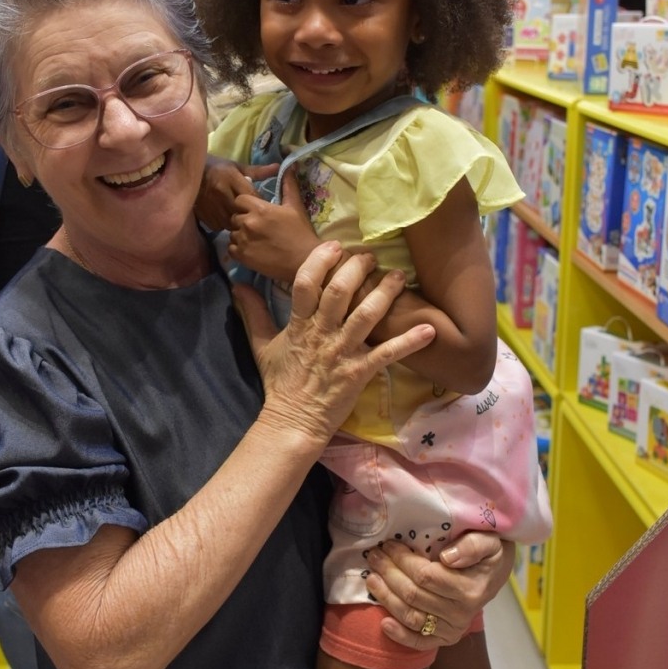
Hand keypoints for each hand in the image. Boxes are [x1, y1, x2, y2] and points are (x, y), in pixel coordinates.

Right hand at [195, 156, 278, 231]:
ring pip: (231, 222)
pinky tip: (226, 219)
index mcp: (231, 178)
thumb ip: (258, 171)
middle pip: (242, 212)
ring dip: (237, 222)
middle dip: (249, 215)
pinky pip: (219, 226)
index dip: (261, 204)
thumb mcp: (237, 167)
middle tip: (254, 216)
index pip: (253, 197)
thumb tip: (278, 167)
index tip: (266, 207)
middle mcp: (221, 193)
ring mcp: (211, 206)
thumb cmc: (217, 168)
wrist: (188, 173)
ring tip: (240, 218)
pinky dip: (224, 225)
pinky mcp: (204, 215)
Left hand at [229, 170, 319, 280]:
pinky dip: (238, 249)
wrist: (304, 261)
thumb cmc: (301, 233)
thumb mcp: (295, 206)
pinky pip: (231, 248)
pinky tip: (251, 250)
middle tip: (256, 227)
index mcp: (260, 209)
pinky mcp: (242, 256)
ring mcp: (244, 240)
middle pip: (234, 216)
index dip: (245, 205)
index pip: (240, 200)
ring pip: (232, 233)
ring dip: (240, 235)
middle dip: (243, 220)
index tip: (255, 211)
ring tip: (254, 240)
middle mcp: (248, 223)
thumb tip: (289, 167)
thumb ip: (289, 186)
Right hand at [234, 242, 435, 449]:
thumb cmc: (280, 383)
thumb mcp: (261, 345)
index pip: (306, 284)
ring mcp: (342, 353)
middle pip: (339, 293)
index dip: (320, 261)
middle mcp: (321, 334)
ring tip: (398, 276)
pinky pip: (388, 354)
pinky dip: (409, 342)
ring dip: (385, 293)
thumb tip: (238, 285)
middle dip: (357, 269)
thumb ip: (253, 313)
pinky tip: (429, 330)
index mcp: (298, 325)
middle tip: (370, 256)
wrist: (293, 422)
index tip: (334, 246)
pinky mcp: (360, 373)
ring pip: (366, 315)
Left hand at [363, 533, 514, 651]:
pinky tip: (383, 623)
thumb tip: (447, 557)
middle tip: (374, 556)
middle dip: (389, 573)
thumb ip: (472, 545)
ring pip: (410, 616)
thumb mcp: (489, 541)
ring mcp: (452, 629)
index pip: (426, 576)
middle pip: (413, 595)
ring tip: (371, 579)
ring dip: (386, 598)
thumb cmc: (489, 553)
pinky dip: (399, 635)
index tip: (389, 544)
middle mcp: (461, 614)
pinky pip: (419, 642)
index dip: (403, 560)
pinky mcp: (445, 639)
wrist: (496, 575)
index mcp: (470, 589)